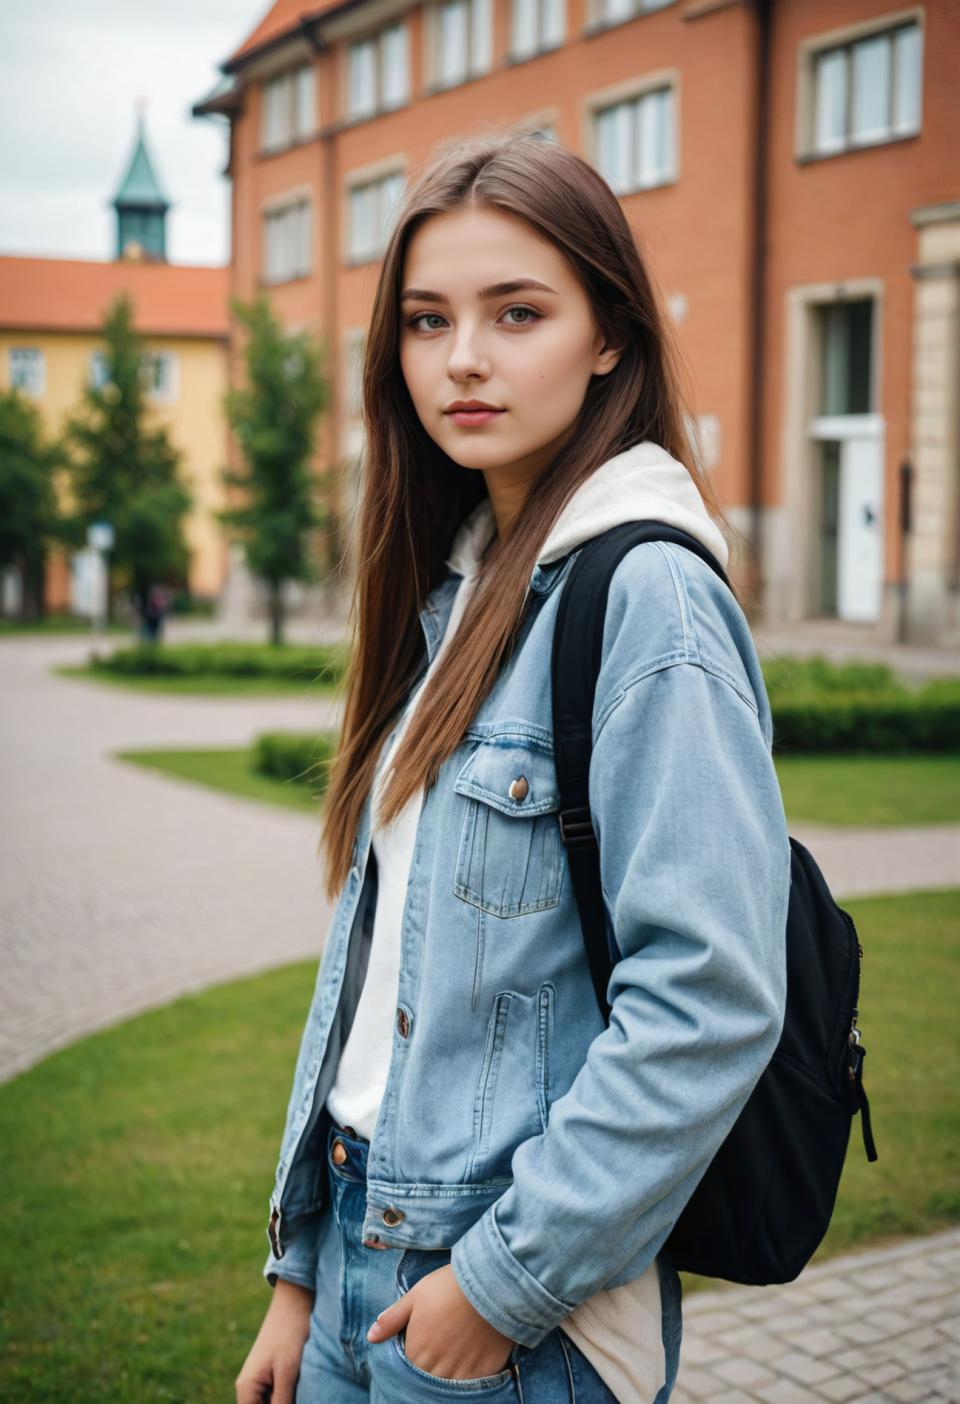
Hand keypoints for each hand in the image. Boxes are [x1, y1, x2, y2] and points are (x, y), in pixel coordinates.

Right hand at [236, 1277, 313, 1403]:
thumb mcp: (287, 1372)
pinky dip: (291, 1396)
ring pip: (273, 1403)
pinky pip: (278, 1397)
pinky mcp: (272, 1376)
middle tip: (297, 1391)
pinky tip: (303, 1386)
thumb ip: (281, 1403)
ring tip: (301, 1386)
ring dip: (289, 1400)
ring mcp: (260, 1382)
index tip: (292, 1399)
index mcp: (247, 1389)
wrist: (295, 1301)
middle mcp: (248, 1389)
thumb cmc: (290, 1333)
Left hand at [367, 1262, 515, 1380]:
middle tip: (437, 1353)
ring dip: (445, 1377)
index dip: (413, 1359)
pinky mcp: (483, 1372)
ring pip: (446, 1386)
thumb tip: (371, 1336)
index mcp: (417, 1349)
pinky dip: (466, 1381)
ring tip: (451, 1359)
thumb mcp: (416, 1295)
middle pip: (426, 1379)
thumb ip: (393, 1318)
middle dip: (428, 1370)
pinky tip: (467, 1365)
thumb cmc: (450, 1286)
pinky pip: (469, 1387)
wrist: (491, 1283)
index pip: (408, 1369)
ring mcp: (460, 1372)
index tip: (421, 1348)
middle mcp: (436, 1366)